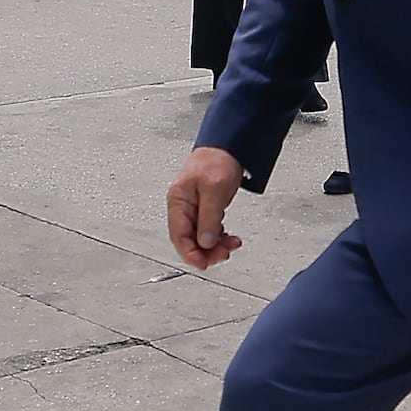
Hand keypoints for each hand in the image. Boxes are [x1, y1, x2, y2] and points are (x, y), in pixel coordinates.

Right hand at [166, 144, 245, 267]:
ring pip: (200, 237)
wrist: (228, 146)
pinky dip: (219, 237)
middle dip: (206, 251)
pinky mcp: (204, 208)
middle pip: (189, 240)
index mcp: (178, 202)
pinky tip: (229, 237)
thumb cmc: (217, 160)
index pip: (179, 236)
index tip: (205, 264)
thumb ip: (209, 218)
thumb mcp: (214, 190)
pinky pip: (208, 230)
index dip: (191, 254)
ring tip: (232, 244)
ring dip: (215, 245)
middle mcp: (183, 207)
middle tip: (225, 253)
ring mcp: (193, 208)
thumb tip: (205, 243)